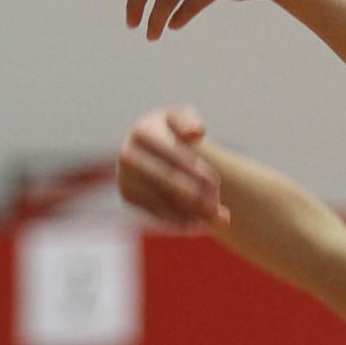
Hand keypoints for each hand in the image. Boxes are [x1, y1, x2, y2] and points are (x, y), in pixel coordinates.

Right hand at [116, 105, 229, 229]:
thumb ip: (189, 121)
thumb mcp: (182, 119)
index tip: (216, 183)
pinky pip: (156, 215)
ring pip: (163, 201)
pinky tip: (201, 225)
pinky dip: (180, 222)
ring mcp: (125, 177)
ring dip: (193, 212)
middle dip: (196, 195)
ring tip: (218, 219)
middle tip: (220, 208)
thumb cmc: (174, 132)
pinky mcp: (127, 197)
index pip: (173, 156)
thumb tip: (197, 132)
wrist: (153, 148)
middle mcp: (127, 155)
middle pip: (167, 181)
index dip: (196, 171)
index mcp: (142, 132)